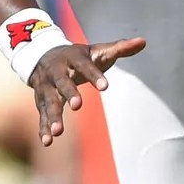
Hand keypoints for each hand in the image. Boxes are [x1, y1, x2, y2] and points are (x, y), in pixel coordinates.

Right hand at [29, 36, 143, 148]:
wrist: (42, 54)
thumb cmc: (77, 56)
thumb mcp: (97, 50)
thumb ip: (119, 48)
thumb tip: (143, 42)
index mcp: (72, 58)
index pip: (84, 65)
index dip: (94, 75)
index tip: (105, 87)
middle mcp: (56, 72)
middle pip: (62, 82)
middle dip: (69, 93)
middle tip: (77, 106)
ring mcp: (46, 87)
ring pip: (49, 101)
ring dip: (53, 116)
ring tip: (58, 132)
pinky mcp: (41, 100)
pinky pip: (41, 115)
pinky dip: (43, 128)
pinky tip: (47, 141)